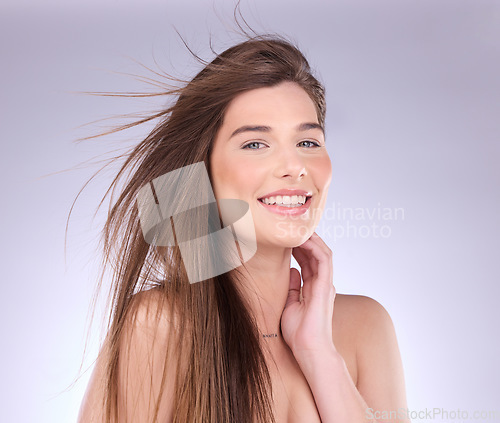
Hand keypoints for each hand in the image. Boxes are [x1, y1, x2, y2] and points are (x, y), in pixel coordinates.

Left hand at [280, 232, 336, 355]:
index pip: (308, 262)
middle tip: (293, 228)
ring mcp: (325, 284)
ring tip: (299, 229)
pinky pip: (323, 260)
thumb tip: (291, 271)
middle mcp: (321, 285)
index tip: (287, 238)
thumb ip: (293, 288)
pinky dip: (315, 247)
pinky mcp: (325, 286)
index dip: (299, 248)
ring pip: (322, 254)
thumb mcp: (290, 305)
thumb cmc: (299, 333)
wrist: (308, 349)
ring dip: (312, 240)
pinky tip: (304, 240)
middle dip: (305, 240)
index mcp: (313, 289)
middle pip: (315, 255)